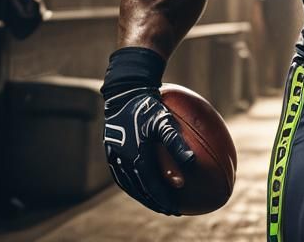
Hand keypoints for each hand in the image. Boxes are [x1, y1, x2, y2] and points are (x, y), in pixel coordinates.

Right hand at [103, 86, 194, 213]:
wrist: (125, 92)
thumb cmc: (149, 105)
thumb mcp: (165, 121)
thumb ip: (176, 142)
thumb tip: (192, 162)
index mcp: (136, 156)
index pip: (151, 186)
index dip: (163, 199)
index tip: (175, 209)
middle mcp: (123, 160)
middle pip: (140, 189)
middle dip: (155, 201)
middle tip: (170, 210)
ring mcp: (115, 157)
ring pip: (130, 184)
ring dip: (144, 195)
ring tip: (158, 200)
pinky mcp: (111, 151)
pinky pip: (123, 174)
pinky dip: (134, 183)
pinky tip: (145, 182)